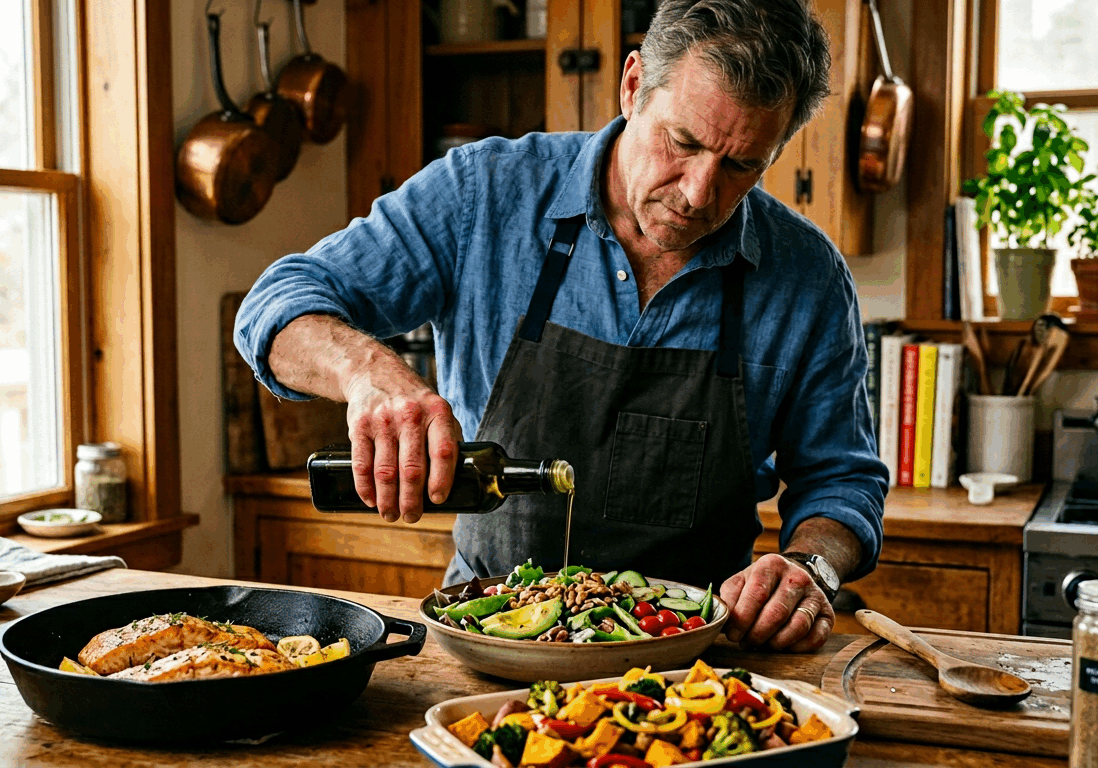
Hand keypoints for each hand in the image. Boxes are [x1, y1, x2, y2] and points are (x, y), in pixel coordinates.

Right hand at [343, 359, 460, 523]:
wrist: (376, 373)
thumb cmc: (414, 402)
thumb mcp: (437, 410)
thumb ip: (447, 439)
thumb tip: (457, 480)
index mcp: (437, 413)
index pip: (443, 451)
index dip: (441, 480)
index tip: (437, 500)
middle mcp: (410, 416)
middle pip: (412, 469)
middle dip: (411, 501)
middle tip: (412, 517)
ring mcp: (383, 421)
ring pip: (385, 472)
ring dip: (388, 500)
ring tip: (391, 515)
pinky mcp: (359, 426)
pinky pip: (362, 464)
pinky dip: (365, 488)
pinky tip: (371, 500)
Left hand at [719, 553, 834, 651]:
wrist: (795, 576)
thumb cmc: (762, 584)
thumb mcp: (742, 581)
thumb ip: (730, 597)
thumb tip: (724, 622)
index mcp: (771, 565)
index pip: (757, 594)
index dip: (742, 619)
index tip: (733, 634)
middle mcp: (797, 577)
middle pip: (776, 613)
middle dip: (757, 634)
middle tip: (746, 642)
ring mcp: (815, 596)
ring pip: (797, 626)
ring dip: (776, 642)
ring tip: (763, 644)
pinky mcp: (828, 614)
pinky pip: (816, 637)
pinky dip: (797, 647)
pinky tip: (783, 646)